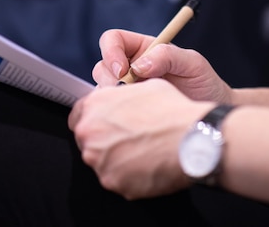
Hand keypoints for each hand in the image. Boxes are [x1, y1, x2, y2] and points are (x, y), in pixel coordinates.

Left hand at [68, 79, 212, 198]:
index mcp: (95, 106)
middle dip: (104, 140)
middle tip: (128, 139)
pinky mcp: (113, 182)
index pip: (78, 115)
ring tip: (142, 151)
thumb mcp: (143, 86)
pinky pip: (117, 179)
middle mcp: (91, 133)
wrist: (190, 137)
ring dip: (116, 158)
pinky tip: (148, 164)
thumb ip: (121, 96)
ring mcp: (100, 160)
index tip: (103, 124)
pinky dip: (129, 175)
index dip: (93, 119)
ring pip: (102, 161)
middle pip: (88, 139)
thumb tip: (121, 100)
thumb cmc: (171, 110)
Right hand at [92, 28, 232, 103]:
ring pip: (103, 88)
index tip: (122, 69)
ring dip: (113, 97)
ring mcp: (128, 90)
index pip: (113, 40)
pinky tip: (134, 119)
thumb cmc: (205, 84)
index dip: (111, 51)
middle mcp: (131, 67)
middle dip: (109, 78)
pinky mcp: (128, 111)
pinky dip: (116, 113)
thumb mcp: (192, 63)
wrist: (209, 117)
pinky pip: (111, 110)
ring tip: (137, 106)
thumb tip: (139, 65)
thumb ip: (168, 55)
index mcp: (143, 48)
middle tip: (127, 93)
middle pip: (102, 64)